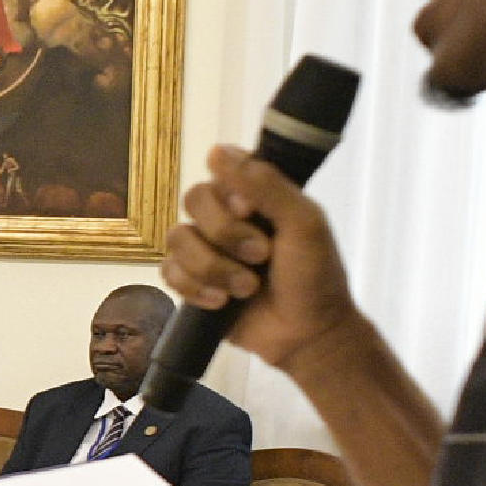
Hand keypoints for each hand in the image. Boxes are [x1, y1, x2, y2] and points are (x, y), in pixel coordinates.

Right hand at [166, 144, 361, 374]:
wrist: (307, 335)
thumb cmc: (316, 277)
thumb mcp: (304, 223)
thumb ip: (266, 184)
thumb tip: (216, 150)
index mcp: (255, 194)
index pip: (219, 168)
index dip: (230, 193)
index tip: (253, 213)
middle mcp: (226, 215)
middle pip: (193, 199)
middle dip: (226, 234)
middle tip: (261, 256)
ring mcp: (206, 248)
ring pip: (177, 238)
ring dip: (214, 268)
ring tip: (247, 288)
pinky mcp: (191, 282)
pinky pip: (168, 272)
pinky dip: (196, 289)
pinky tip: (222, 302)